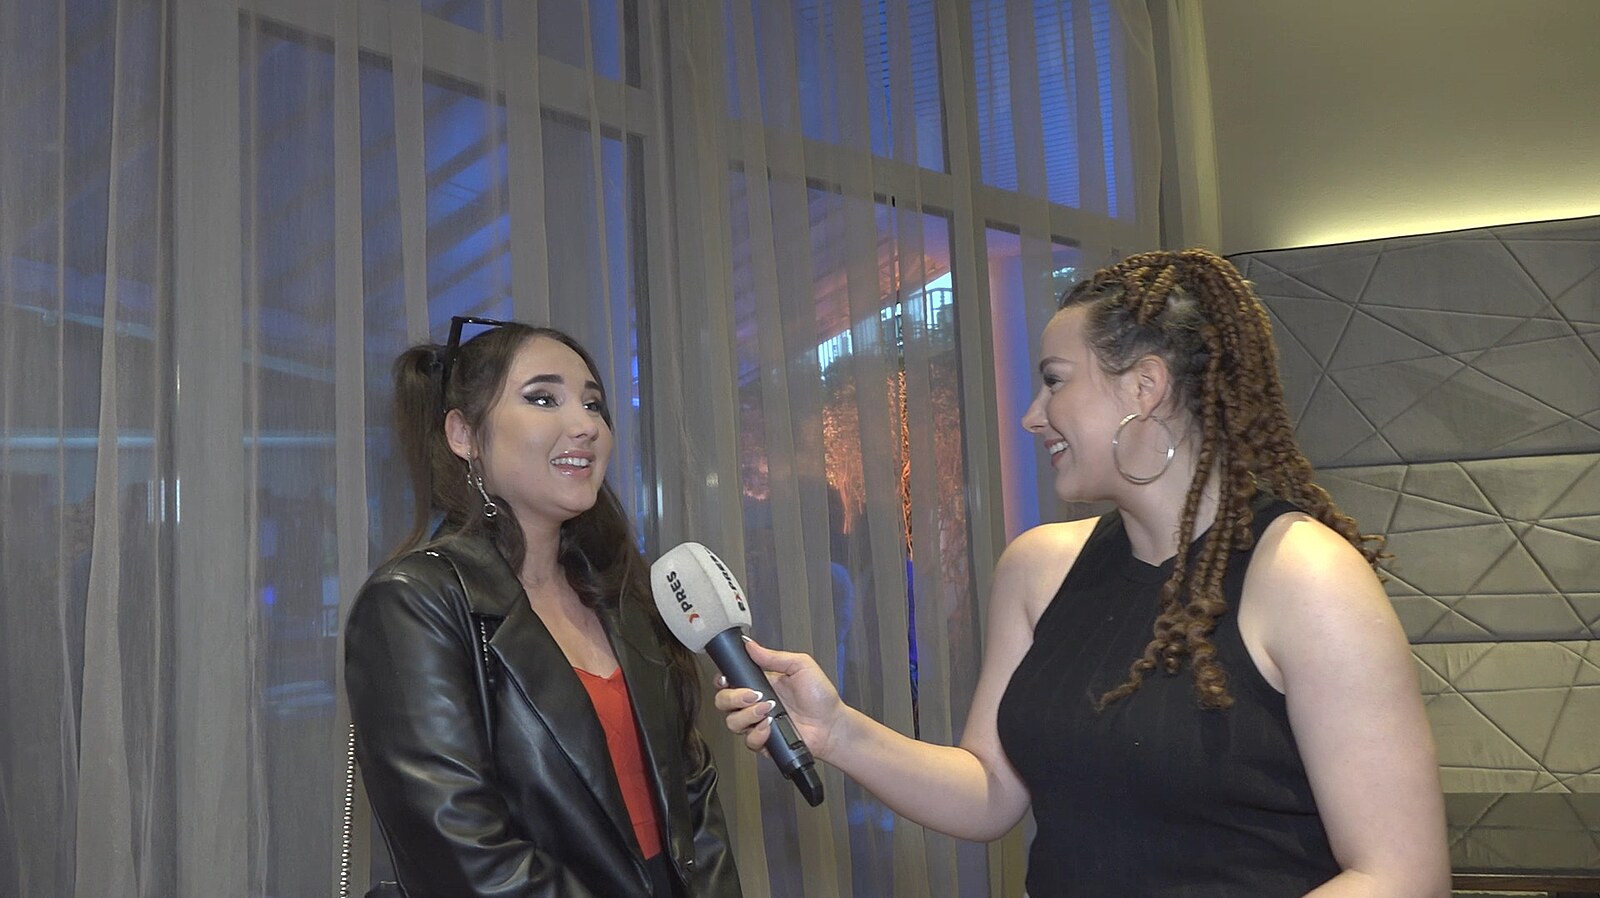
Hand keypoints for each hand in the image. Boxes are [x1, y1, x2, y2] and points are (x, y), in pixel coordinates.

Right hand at [712, 638, 842, 759]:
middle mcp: (755, 703)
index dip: (722, 680)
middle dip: (733, 698)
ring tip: (769, 711)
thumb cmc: (821, 696)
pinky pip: (748, 741)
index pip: (730, 681)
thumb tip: (750, 644)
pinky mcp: (764, 740)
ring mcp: (758, 723)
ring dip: (747, 715)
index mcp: (761, 683)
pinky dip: (757, 734)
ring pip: (732, 722)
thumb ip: (774, 656)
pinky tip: (770, 727)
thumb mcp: (800, 666)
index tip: (726, 679)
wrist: (832, 725)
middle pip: (723, 701)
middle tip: (754, 695)